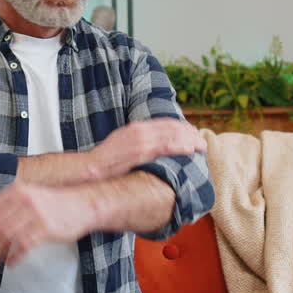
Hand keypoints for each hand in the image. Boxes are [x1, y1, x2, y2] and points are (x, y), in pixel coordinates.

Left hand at [0, 182, 94, 268]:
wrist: (84, 204)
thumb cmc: (56, 204)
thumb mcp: (30, 195)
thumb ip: (10, 204)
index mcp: (16, 191)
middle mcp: (24, 200)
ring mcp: (35, 214)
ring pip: (5, 237)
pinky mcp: (46, 228)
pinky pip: (23, 245)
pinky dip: (13, 257)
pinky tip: (9, 263)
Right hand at [86, 118, 205, 180]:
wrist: (91, 169)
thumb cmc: (106, 162)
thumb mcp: (123, 146)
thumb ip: (138, 144)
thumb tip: (153, 150)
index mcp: (136, 127)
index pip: (164, 123)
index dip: (181, 128)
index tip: (192, 133)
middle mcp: (139, 130)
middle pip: (171, 127)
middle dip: (189, 133)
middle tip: (201, 141)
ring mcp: (140, 140)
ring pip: (171, 135)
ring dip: (188, 140)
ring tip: (201, 146)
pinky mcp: (140, 151)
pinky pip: (164, 146)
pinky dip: (179, 146)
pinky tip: (190, 150)